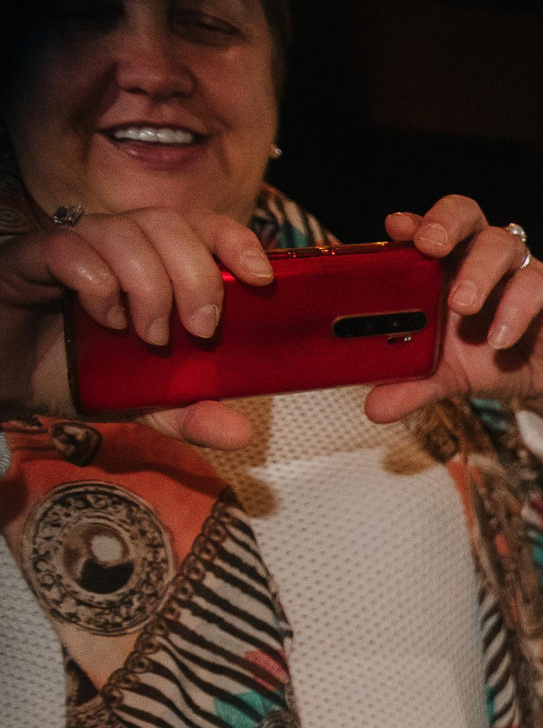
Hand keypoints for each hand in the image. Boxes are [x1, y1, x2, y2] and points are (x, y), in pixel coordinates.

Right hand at [0, 205, 270, 446]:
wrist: (2, 380)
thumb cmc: (69, 375)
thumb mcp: (139, 402)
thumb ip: (186, 412)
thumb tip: (240, 433)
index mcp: (150, 267)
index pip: (200, 227)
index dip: (234, 241)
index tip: (261, 280)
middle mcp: (113, 247)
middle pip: (167, 222)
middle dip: (198, 275)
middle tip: (201, 330)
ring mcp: (71, 247)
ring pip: (123, 230)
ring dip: (150, 284)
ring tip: (150, 336)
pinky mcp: (27, 258)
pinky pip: (68, 247)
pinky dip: (97, 283)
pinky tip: (104, 319)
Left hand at [367, 196, 542, 440]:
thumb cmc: (488, 360)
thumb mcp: (445, 376)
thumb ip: (412, 386)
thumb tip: (374, 409)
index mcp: (445, 266)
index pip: (426, 228)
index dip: (412, 222)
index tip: (395, 229)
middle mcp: (479, 258)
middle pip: (464, 212)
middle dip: (445, 222)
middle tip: (430, 247)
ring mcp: (517, 271)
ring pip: (501, 244)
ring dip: (478, 272)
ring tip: (462, 306)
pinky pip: (536, 285)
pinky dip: (516, 309)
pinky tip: (500, 340)